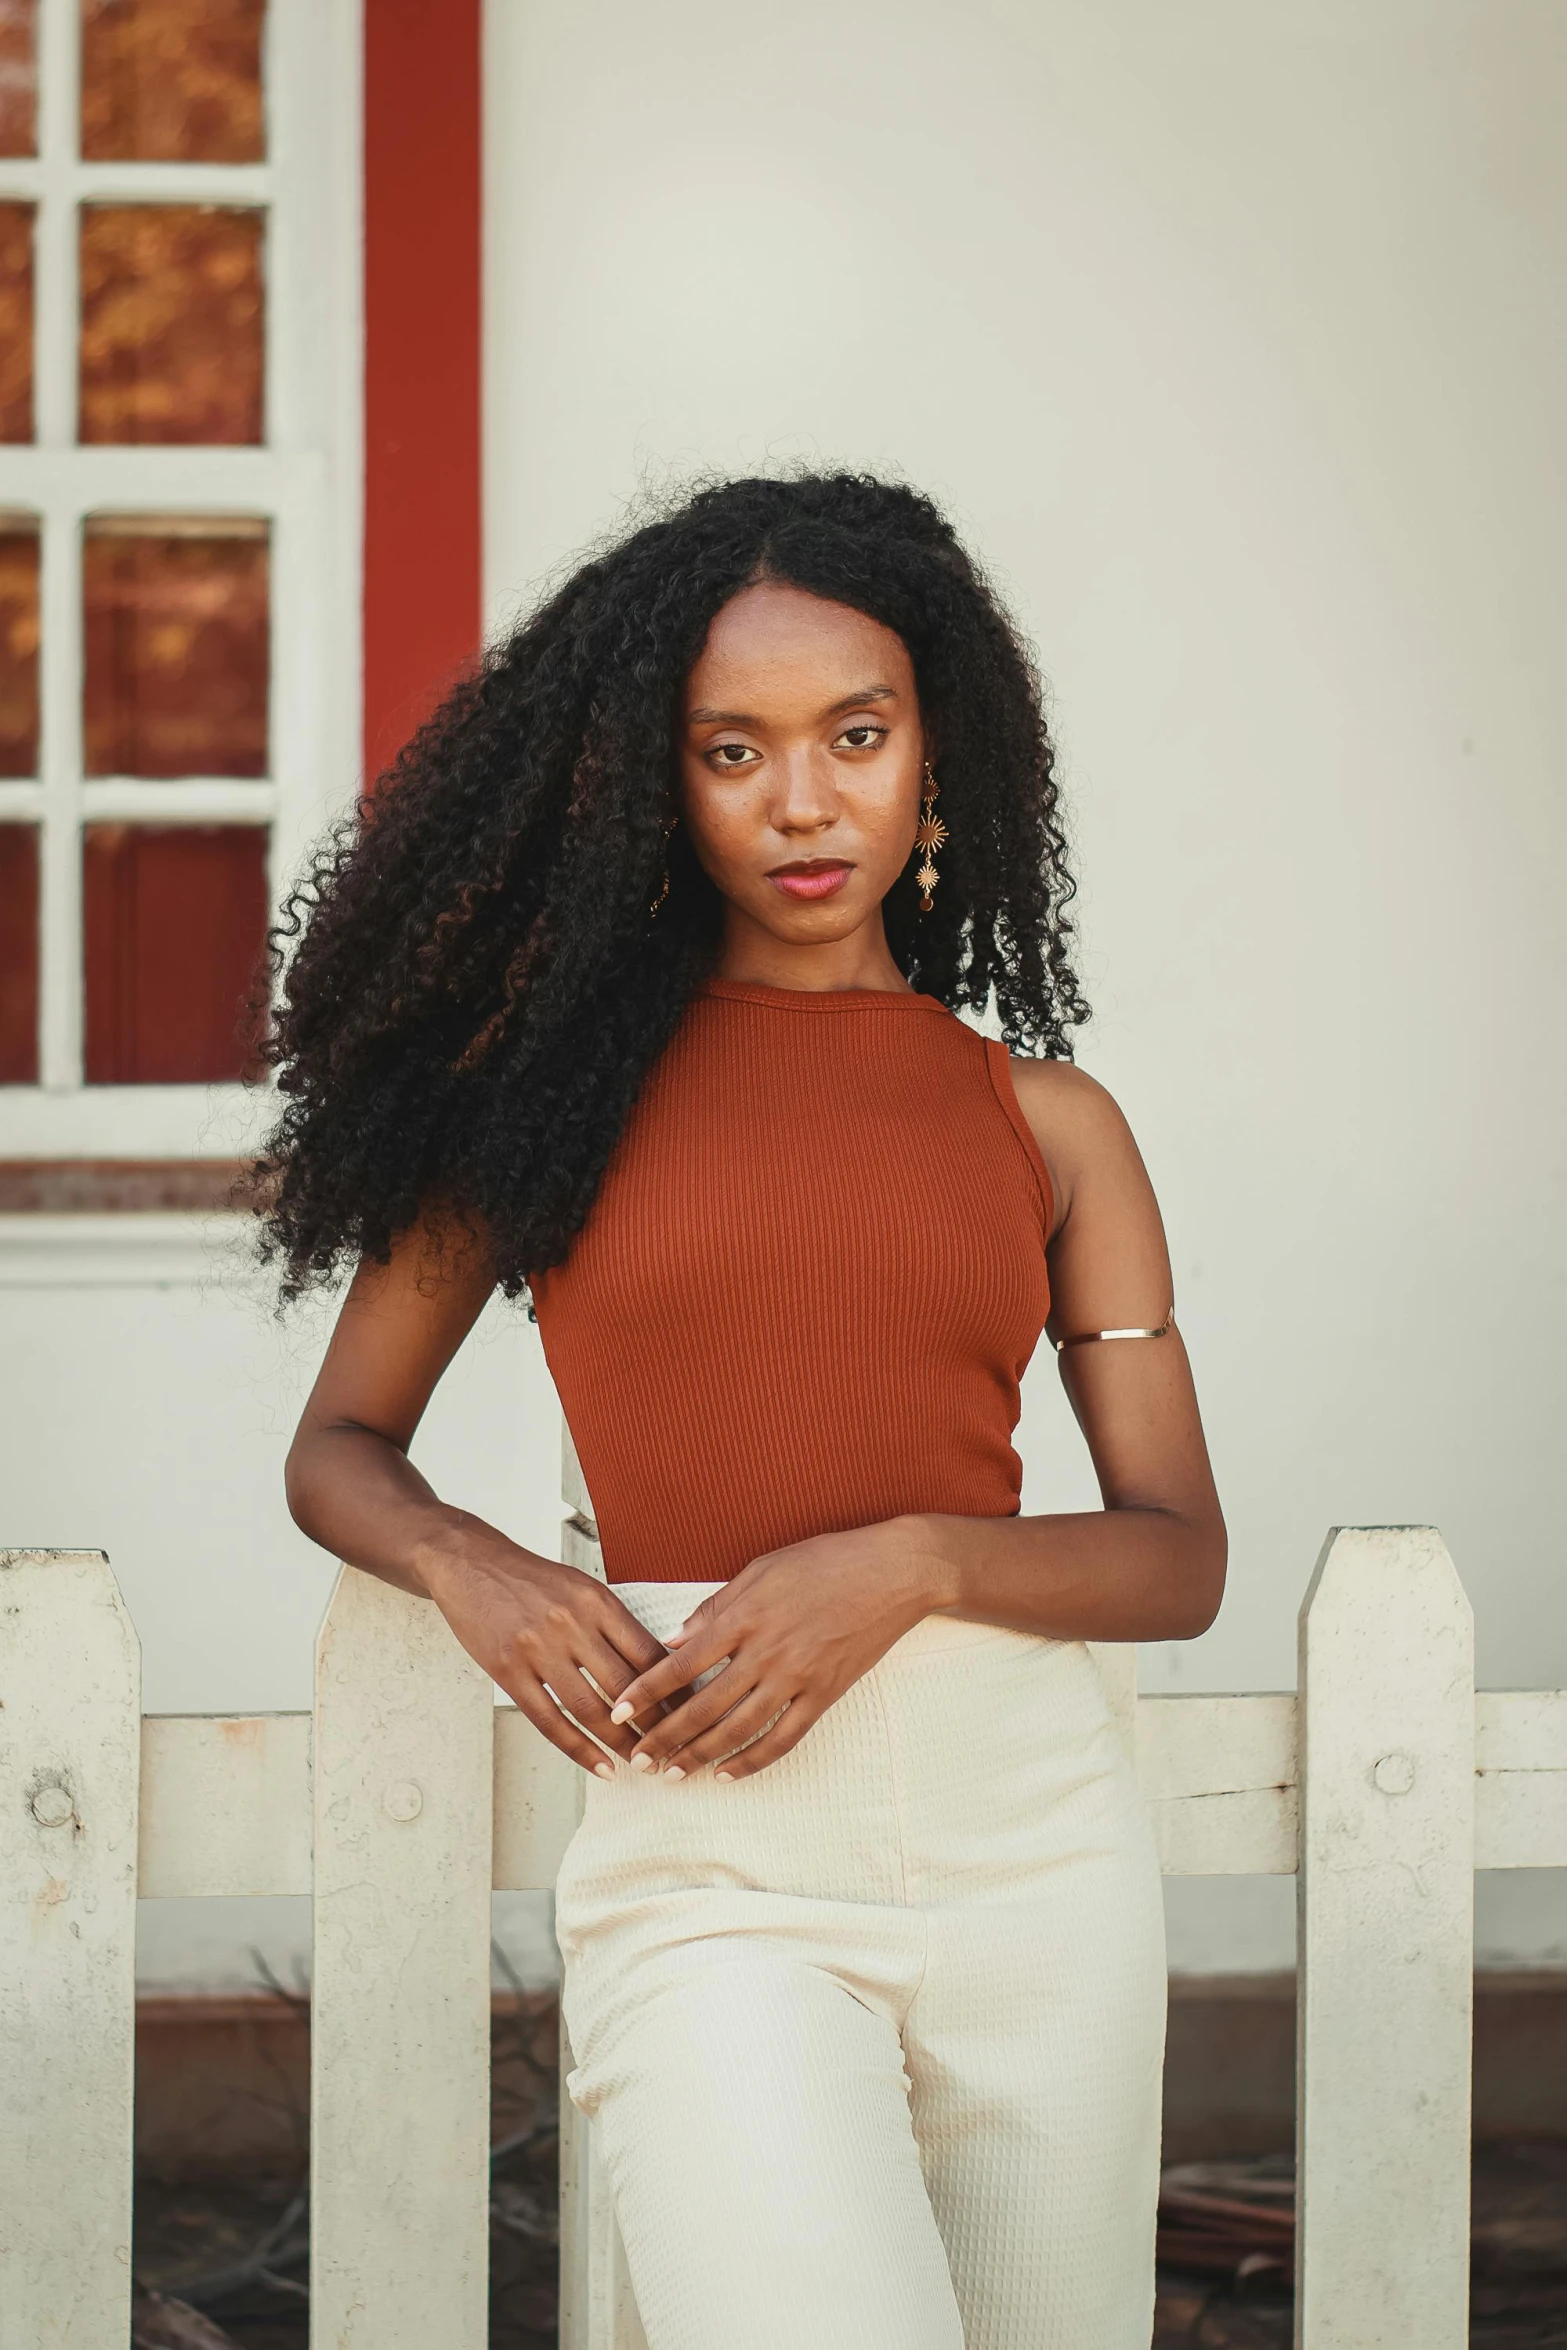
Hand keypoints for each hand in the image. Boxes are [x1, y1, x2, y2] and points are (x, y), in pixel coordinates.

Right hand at [419, 1525, 673, 1775]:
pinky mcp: (509, 1671)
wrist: (472, 1563)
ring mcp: (538, 1649)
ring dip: (620, 1743)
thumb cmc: (530, 1578)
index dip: (674, 1687)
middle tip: (672, 1748)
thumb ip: (614, 1623)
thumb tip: (654, 1666)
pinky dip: (579, 1749)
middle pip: (626, 1685)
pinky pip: (550, 1720)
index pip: (648, 1652)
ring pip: (591, 1709)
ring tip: (640, 1763)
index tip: (690, 1711)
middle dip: (654, 1724)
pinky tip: (599, 1765)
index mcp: (597, 1601)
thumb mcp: (581, 1587)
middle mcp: (571, 1623)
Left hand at [606, 1516, 953, 1780]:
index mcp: (745, 1616)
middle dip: (664, 1736)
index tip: (619, 1710)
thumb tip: (675, 1638)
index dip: (646, 1690)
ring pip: (737, 1729)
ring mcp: (796, 1677)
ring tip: (673, 1773)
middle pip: (702, 1706)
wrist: (893, 1572)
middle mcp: (766, 1651)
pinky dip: (752, 1760)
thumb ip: (717, 1606)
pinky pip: (782, 1738)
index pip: (682, 1662)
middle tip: (638, 1758)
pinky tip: (728, 1773)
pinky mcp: (824, 1694)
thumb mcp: (763, 1567)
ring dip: (700, 1756)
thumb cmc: (827, 1560)